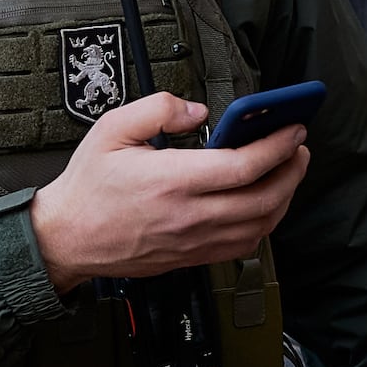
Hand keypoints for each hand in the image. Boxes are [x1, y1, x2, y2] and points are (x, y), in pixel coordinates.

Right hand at [27, 90, 308, 289]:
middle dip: (292, 170)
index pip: (243, 166)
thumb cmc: (88, 187)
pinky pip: (243, 246)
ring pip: (260, 226)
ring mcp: (193, 241)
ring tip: (287, 172)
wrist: (67, 238)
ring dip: (284, 197)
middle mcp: (189, 215)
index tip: (292, 128)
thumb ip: (158, 109)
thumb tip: (197, 110)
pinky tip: (264, 205)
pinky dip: (264, 225)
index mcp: (172, 180)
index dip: (277, 146)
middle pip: (264, 198)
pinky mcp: (192, 257)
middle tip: (299, 147)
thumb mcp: (112, 129)